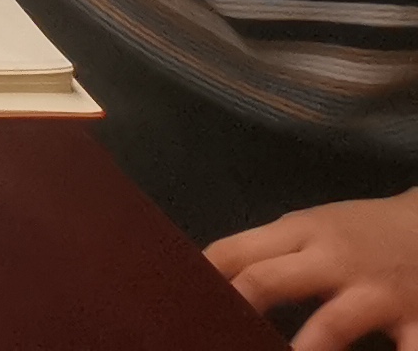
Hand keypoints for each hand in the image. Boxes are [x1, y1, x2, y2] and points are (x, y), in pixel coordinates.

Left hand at [211, 191, 417, 347]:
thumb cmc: (359, 233)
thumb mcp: (311, 229)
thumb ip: (268, 252)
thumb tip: (207, 280)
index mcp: (299, 234)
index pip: (234, 253)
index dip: (200, 279)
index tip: (174, 306)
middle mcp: (332, 260)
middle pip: (267, 281)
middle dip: (237, 310)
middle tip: (209, 337)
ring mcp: (376, 292)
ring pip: (331, 324)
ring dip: (304, 349)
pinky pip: (408, 350)